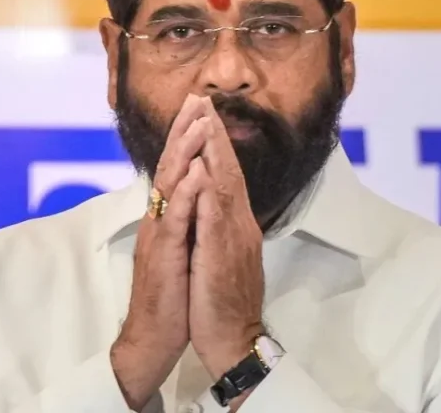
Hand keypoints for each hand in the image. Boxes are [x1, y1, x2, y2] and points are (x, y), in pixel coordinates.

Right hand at [110, 95, 213, 409]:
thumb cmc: (172, 296)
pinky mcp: (162, 255)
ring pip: (169, 186)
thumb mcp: (181, 249)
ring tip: (198, 122)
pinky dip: (183, 194)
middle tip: (197, 98)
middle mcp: (158, 220)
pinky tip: (193, 174)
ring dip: (184, 152)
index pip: (177, 169)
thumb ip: (184, 220)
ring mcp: (158, 235)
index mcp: (166, 217)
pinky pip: (173, 220)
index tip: (201, 108)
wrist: (154, 337)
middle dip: (184, 131)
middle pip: (169, 166)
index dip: (188, 137)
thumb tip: (196, 194)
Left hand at [188, 98, 266, 385]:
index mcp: (235, 224)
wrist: (232, 339)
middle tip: (204, 100)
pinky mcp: (220, 256)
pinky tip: (202, 172)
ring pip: (224, 186)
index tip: (205, 112)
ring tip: (204, 121)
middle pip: (228, 170)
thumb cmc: (222, 301)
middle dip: (214, 134)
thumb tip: (210, 198)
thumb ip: (217, 225)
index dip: (215, 143)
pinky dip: (208, 193)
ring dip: (214, 152)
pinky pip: (214, 219)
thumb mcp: (220, 255)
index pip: (226, 174)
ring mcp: (232, 239)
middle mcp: (238, 225)